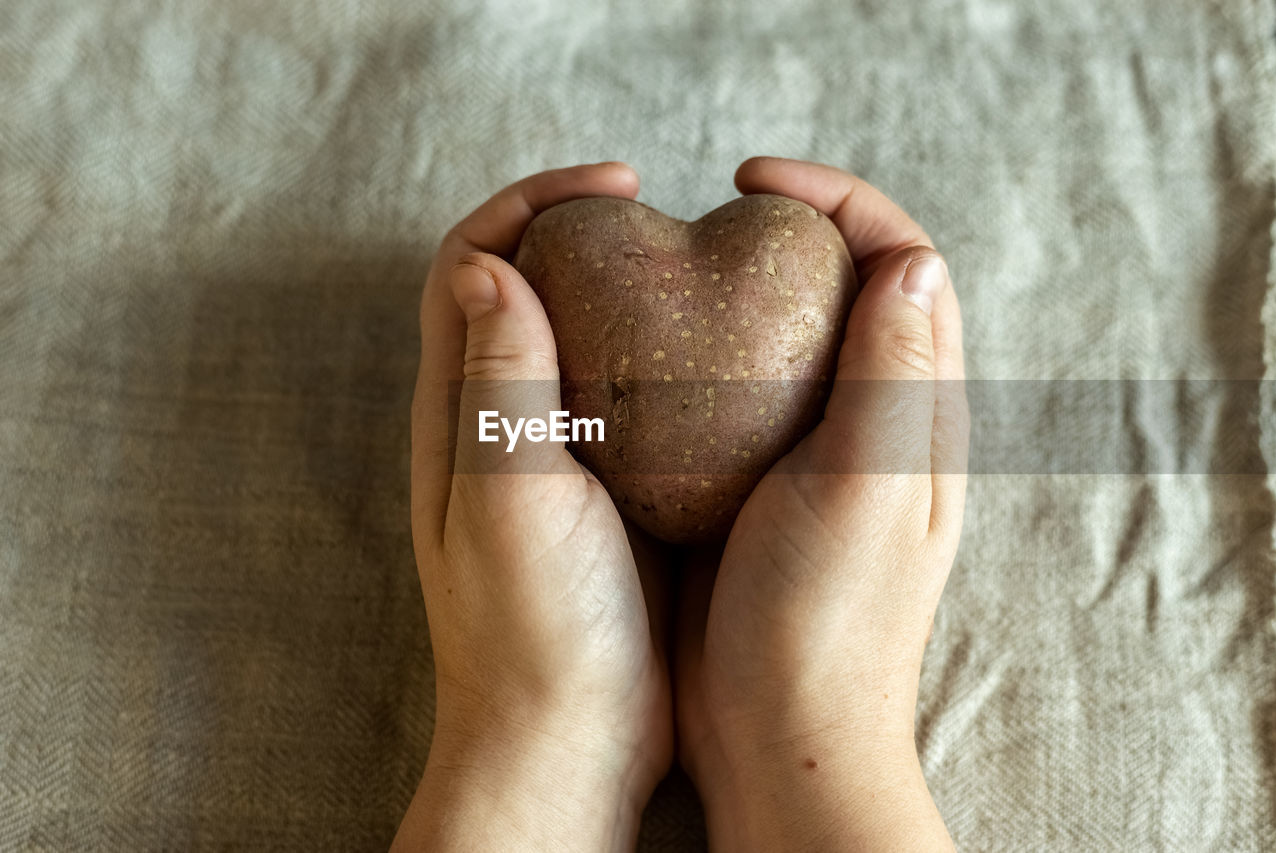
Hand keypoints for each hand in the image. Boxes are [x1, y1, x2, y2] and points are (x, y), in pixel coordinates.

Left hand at [393, 163, 672, 851]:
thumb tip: (490, 262)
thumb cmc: (535, 630)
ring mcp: (553, 458)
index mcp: (461, 413)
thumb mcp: (513, 496)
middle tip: (657, 211)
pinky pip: (630, 399)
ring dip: (624, 288)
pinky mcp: (605, 493)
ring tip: (693, 272)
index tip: (617, 186)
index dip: (532, 202)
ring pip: (580, 338)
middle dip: (579, 228)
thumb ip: (502, 382)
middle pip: (522, 286)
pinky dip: (663, 359)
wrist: (568, 742)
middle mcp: (497, 423)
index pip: (471, 262)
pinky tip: (721, 362)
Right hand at [674, 157, 968, 850]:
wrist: (778, 734)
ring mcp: (810, 452)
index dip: (839, 196)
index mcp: (917, 408)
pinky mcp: (751, 484)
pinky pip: (726, 392)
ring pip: (779, 334)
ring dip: (733, 287)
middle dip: (784, 227)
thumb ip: (895, 374)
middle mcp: (872, 419)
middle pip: (842, 284)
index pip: (902, 259)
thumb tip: (912, 259)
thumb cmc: (829, 622)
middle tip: (707, 214)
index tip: (752, 180)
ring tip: (669, 269)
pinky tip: (641, 354)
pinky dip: (691, 354)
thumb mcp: (868, 487)